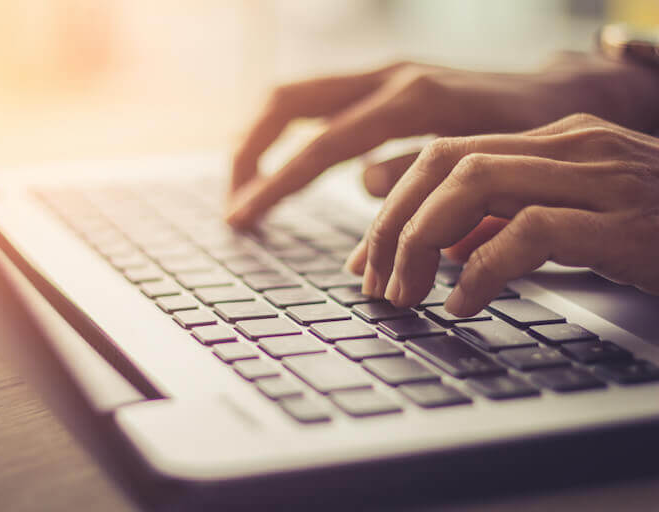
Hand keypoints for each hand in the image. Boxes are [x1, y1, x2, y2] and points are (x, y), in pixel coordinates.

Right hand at [226, 52, 658, 227]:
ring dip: (263, 140)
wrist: (568, 94)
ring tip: (246, 188)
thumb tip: (364, 186)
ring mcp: (385, 75)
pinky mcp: (386, 85)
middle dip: (249, 151)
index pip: (322, 145)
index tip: (241, 218)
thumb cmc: (535, 135)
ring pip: (298, 97)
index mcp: (413, 100)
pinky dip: (292, 136)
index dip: (276, 184)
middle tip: (234, 202)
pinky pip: (321, 105)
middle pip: (289, 102)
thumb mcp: (489, 164)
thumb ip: (423, 174)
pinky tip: (286, 168)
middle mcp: (389, 77)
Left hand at [345, 113, 658, 316]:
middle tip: (374, 282)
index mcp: (553, 140)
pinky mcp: (623, 221)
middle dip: (394, 224)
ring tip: (405, 294)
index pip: (444, 155)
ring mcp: (598, 177)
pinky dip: (483, 269)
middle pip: (444, 163)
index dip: (392, 206)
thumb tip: (444, 248)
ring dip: (422, 243)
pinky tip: (463, 305)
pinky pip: (529, 232)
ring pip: (474, 185)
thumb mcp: (574, 221)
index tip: (367, 258)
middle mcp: (570, 145)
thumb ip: (508, 223)